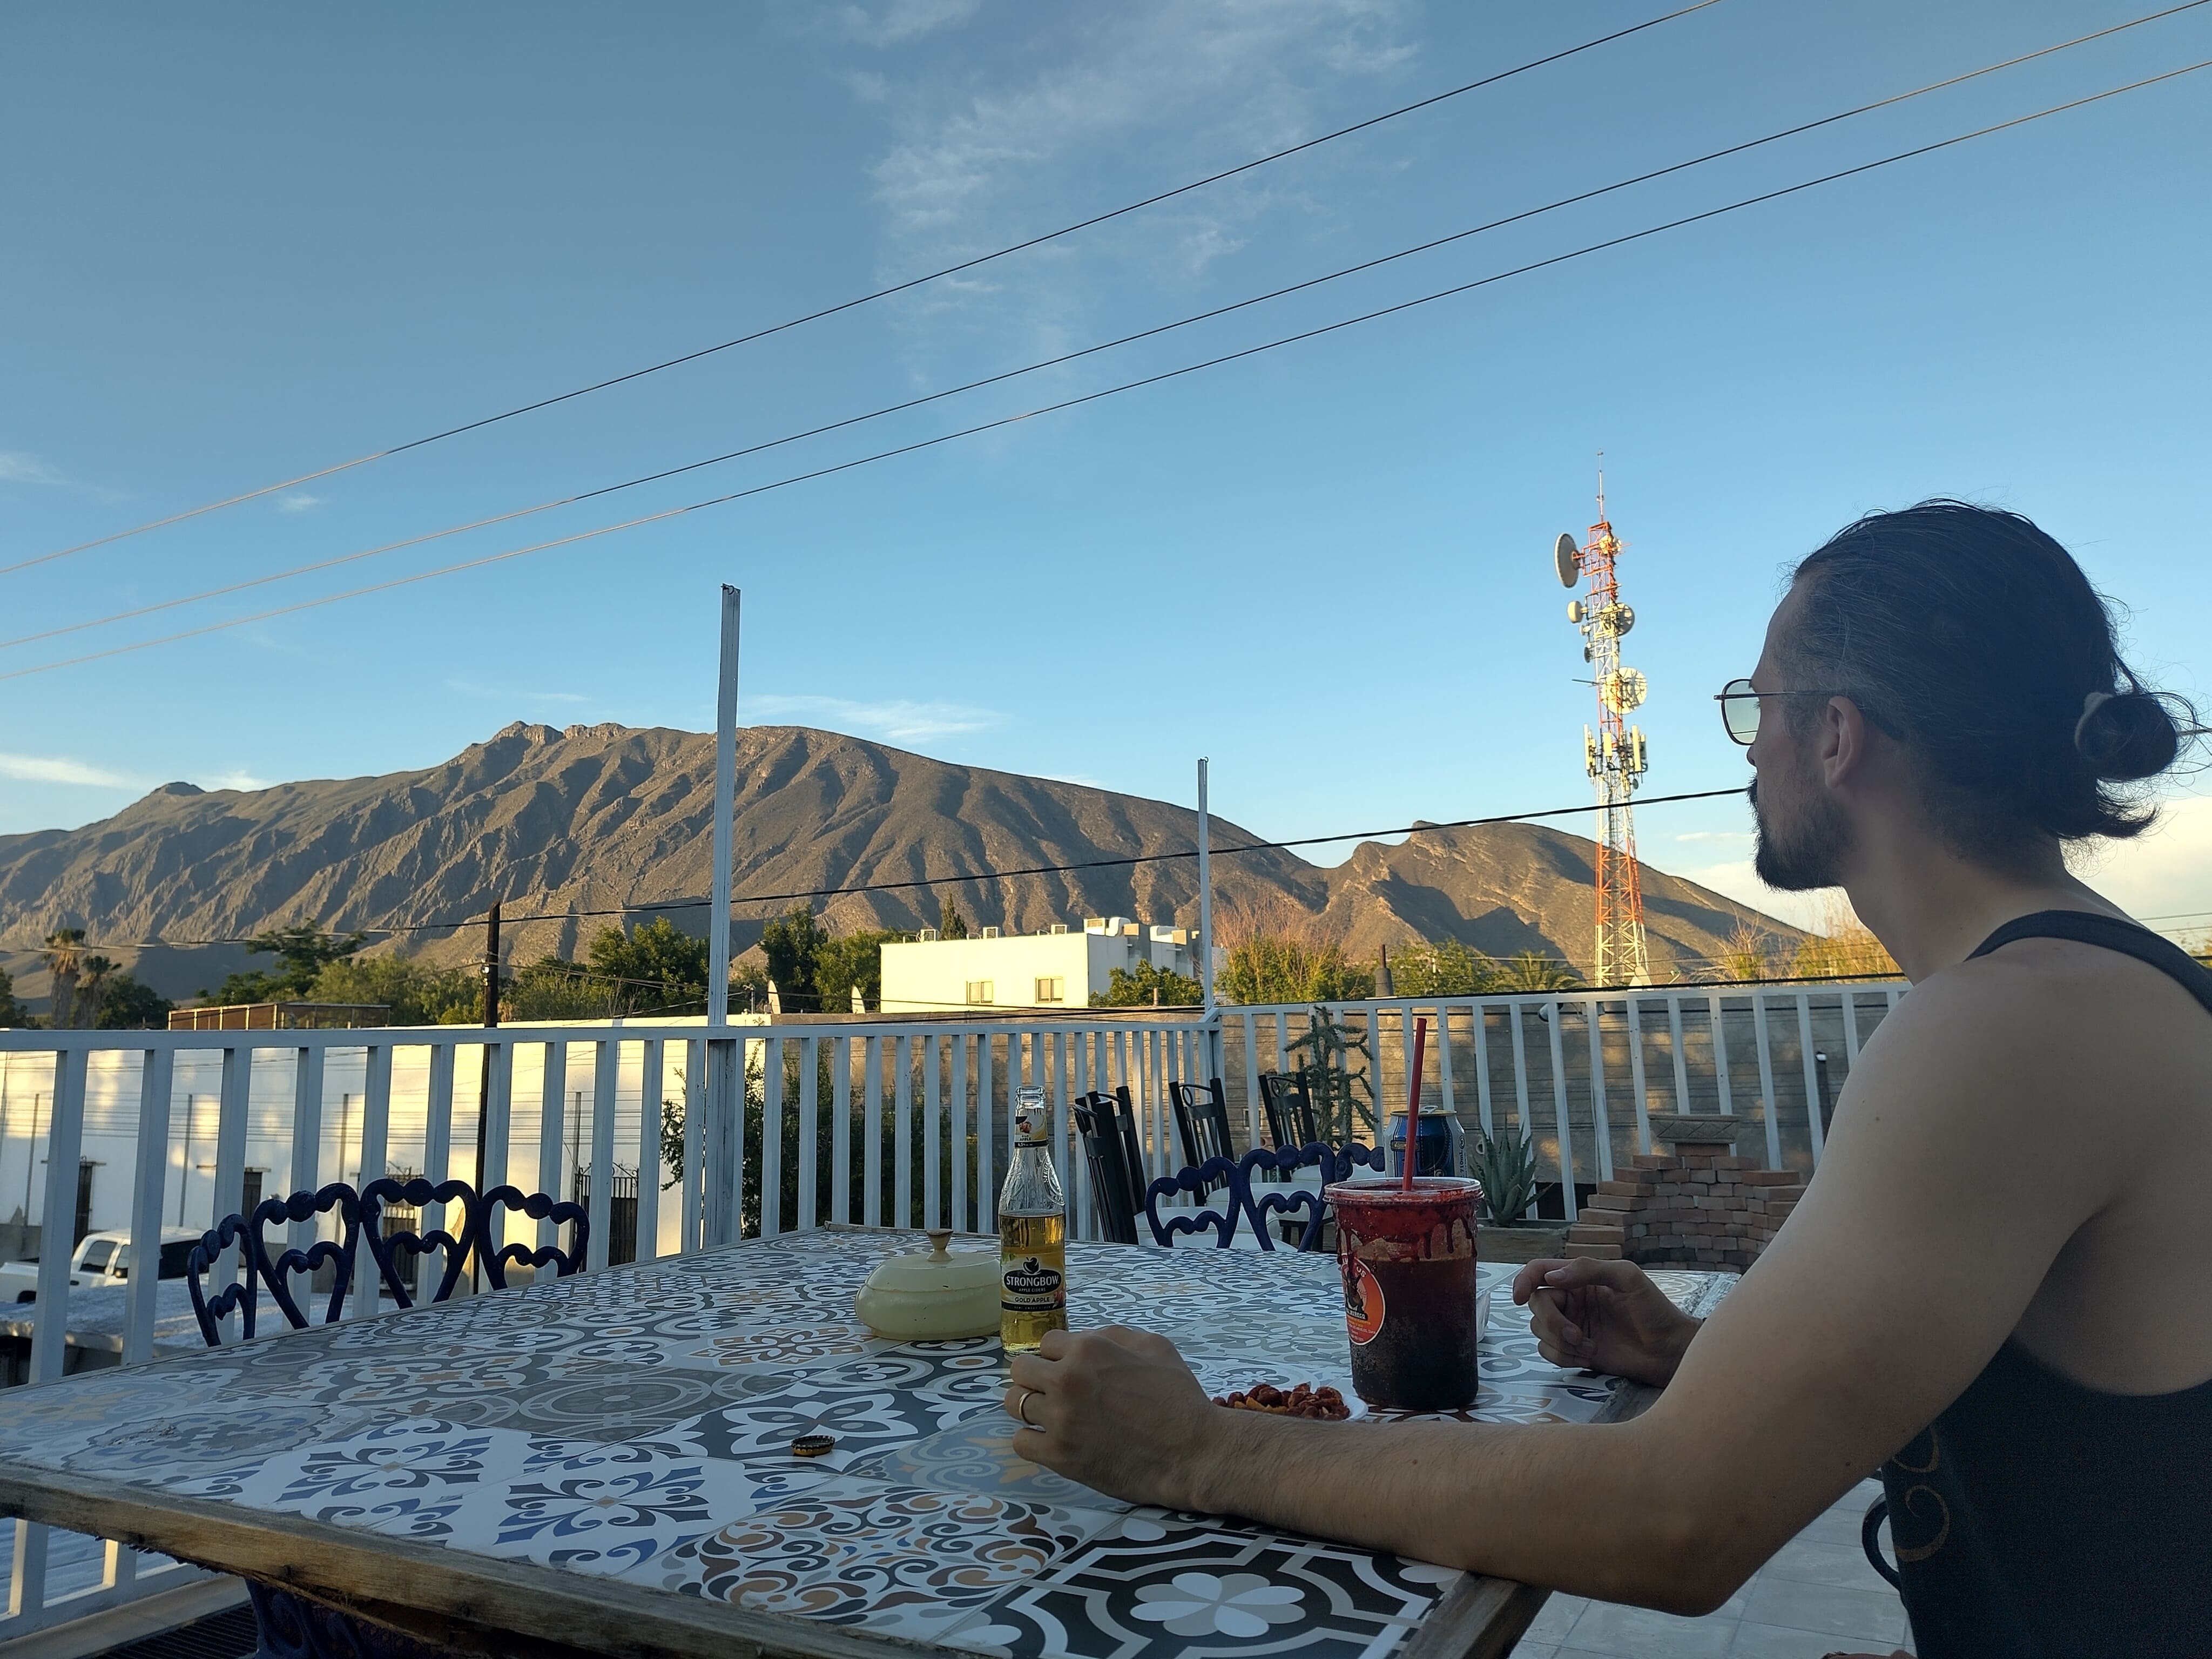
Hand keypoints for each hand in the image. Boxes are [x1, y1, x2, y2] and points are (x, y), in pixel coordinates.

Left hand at [1004, 1325, 1230, 1509]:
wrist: (1192, 1452)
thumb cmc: (1178, 1397)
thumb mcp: (1154, 1345)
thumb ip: (1112, 1336)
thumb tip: (1084, 1339)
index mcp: (1088, 1349)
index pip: (1046, 1343)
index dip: (1059, 1356)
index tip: (1071, 1370)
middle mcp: (1066, 1379)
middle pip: (1020, 1370)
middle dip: (1036, 1377)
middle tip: (1055, 1392)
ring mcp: (1060, 1419)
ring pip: (1014, 1403)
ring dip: (1029, 1406)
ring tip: (1049, 1415)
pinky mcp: (1059, 1455)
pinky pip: (1021, 1441)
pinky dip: (1032, 1440)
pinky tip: (1051, 1441)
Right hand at [1511, 1257, 1699, 1386]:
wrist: (1670, 1352)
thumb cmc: (1655, 1310)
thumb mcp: (1628, 1278)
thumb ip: (1590, 1269)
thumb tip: (1552, 1277)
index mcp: (1580, 1278)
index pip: (1540, 1271)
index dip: (1523, 1280)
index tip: (1518, 1296)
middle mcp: (1572, 1300)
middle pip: (1536, 1304)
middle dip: (1552, 1322)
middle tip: (1577, 1335)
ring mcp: (1572, 1326)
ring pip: (1538, 1330)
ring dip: (1559, 1342)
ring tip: (1589, 1347)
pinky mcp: (1575, 1352)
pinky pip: (1547, 1353)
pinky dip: (1562, 1357)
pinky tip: (1588, 1358)